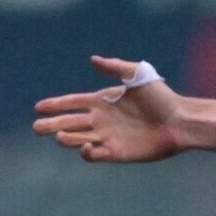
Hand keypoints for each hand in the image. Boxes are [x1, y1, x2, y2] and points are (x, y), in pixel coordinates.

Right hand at [30, 56, 215, 162]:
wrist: (179, 121)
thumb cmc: (162, 97)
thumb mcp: (138, 75)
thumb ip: (115, 67)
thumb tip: (93, 59)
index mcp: (103, 100)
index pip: (72, 103)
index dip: (55, 105)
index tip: (38, 107)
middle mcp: (102, 120)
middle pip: (69, 122)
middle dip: (51, 125)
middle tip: (36, 128)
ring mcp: (108, 137)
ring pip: (78, 140)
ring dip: (66, 138)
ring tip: (59, 135)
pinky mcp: (117, 153)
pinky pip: (95, 155)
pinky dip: (86, 153)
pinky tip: (85, 147)